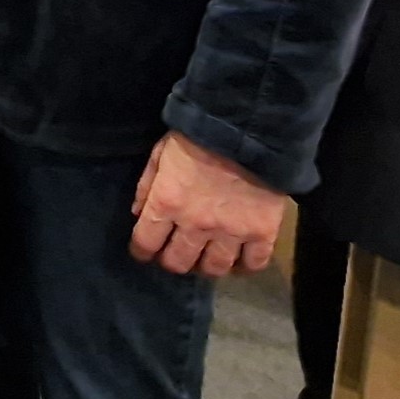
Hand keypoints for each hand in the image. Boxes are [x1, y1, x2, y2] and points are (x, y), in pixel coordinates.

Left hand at [129, 129, 284, 275]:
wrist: (248, 129)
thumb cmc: (198, 137)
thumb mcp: (160, 154)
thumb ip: (146, 186)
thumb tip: (137, 214)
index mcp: (166, 203)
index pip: (145, 243)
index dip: (141, 251)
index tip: (144, 252)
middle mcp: (196, 224)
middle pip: (178, 263)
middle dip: (172, 261)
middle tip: (176, 253)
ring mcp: (231, 232)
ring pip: (214, 269)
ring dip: (206, 266)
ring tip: (206, 257)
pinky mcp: (262, 233)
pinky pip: (254, 264)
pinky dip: (245, 266)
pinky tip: (239, 259)